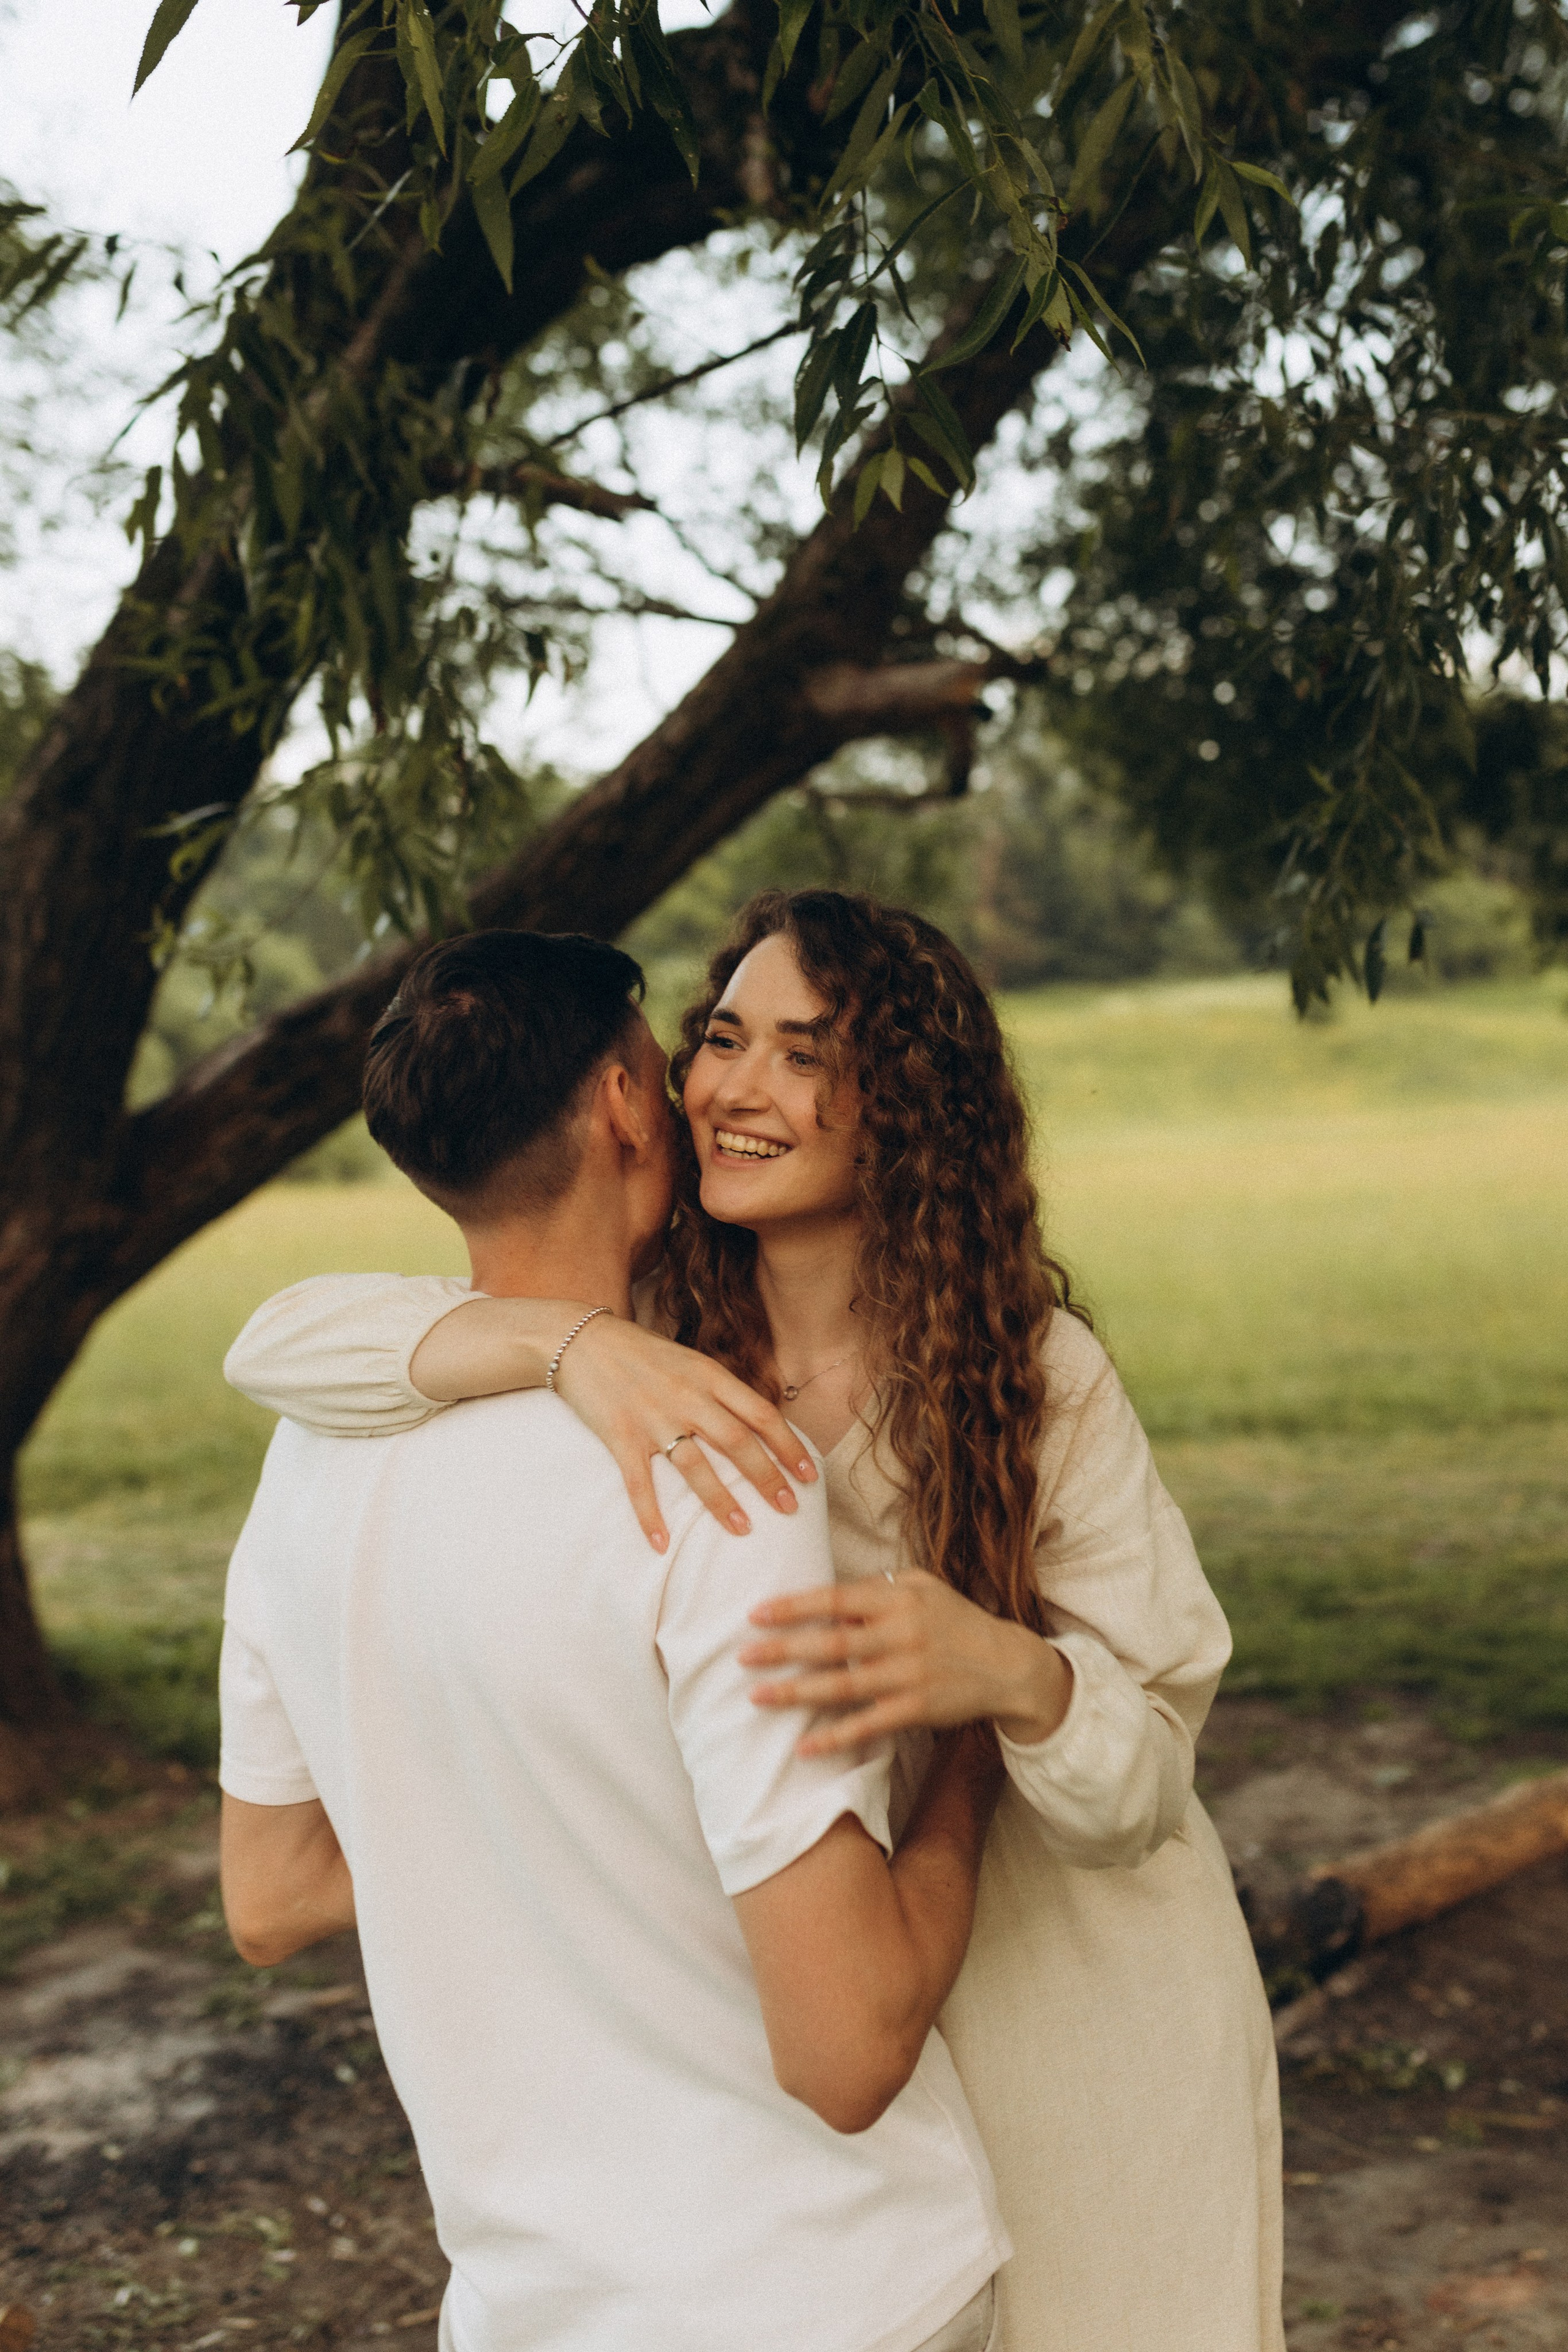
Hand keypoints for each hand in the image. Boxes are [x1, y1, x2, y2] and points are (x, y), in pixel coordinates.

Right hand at [554, 1314, 816, 1552]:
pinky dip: (650, 1514)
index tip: (810, 1474)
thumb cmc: (641, 1353)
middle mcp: (686, 1396)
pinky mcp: (620, 1435)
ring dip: (721, 1500)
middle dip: (768, 1477)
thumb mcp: (690, 1361)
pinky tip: (661, 1544)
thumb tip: (758, 1424)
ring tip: (742, 1528)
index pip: (760, 1413)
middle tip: (790, 1508)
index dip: (789, 1445)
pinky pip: (639, 1482)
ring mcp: (653, 1417)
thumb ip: (720, 1390)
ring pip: (695, 1465)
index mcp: (708, 1375)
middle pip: (737, 1441)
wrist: (581, 1339)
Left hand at [740, 1570, 1072, 1754]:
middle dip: (783, 1650)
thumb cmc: (955, 1620)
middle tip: (743, 1656)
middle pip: (831, 1644)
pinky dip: (835, 1737)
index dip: (794, 1607)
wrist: (1007, 1665)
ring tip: (758, 1696)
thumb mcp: (923, 1587)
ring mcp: (909, 1675)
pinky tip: (804, 1747)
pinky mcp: (918, 1709)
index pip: (835, 1600)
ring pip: (843, 1686)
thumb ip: (876, 1588)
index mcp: (899, 1599)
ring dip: (796, 1692)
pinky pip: (868, 1725)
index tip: (755, 1614)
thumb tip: (826, 1597)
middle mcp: (902, 1635)